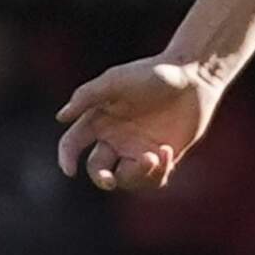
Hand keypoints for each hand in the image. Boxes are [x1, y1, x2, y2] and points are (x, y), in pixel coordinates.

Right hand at [55, 54, 226, 189]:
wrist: (193, 76)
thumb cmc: (151, 73)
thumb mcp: (115, 80)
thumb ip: (87, 96)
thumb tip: (61, 117)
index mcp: (99, 120)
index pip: (73, 143)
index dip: (67, 158)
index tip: (70, 170)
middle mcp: (115, 138)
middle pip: (98, 169)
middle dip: (102, 179)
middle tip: (110, 180)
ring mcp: (139, 150)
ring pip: (127, 179)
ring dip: (136, 175)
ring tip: (152, 156)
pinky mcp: (163, 158)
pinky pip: (153, 179)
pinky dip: (158, 173)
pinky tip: (167, 151)